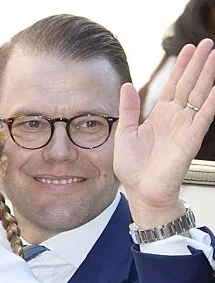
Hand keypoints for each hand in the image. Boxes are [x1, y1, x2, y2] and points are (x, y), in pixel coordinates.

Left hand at [114, 38, 214, 227]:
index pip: (173, 86)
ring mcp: (184, 128)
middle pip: (189, 85)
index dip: (181, 67)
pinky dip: (210, 102)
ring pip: (198, 95)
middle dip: (198, 64)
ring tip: (214, 56)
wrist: (140, 190)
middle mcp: (175, 119)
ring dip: (206, 76)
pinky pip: (203, 117)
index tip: (188, 49)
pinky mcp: (190, 140)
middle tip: (208, 44)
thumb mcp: (125, 132)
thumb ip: (128, 109)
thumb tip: (126, 86)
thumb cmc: (133, 168)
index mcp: (159, 116)